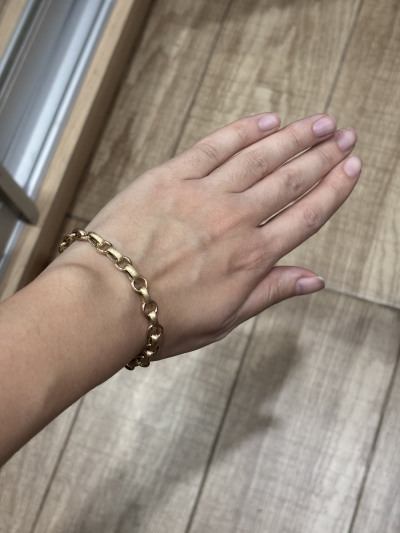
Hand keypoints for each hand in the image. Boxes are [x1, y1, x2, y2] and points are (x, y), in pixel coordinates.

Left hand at [82, 113, 360, 357]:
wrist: (107, 301)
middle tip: (345, 136)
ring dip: (295, 137)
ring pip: (261, 157)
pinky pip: (217, 145)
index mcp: (252, 258)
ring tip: (319, 122)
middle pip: (290, 180)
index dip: (334, 189)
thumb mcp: (225, 318)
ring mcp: (205, 194)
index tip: (351, 169)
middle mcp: (236, 220)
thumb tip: (313, 280)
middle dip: (323, 156)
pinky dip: (245, 131)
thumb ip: (271, 292)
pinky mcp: (173, 176)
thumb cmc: (161, 319)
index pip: (307, 216)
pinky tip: (267, 121)